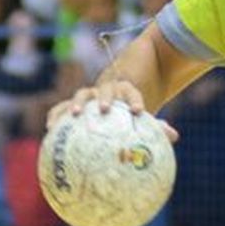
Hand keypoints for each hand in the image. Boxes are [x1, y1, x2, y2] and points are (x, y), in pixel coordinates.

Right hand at [46, 77, 178, 142]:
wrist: (117, 89)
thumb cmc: (133, 110)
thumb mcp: (145, 116)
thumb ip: (158, 125)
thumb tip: (174, 136)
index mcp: (126, 89)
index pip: (131, 91)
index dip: (134, 99)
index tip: (137, 111)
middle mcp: (107, 89)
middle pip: (105, 89)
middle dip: (104, 98)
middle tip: (104, 109)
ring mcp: (90, 94)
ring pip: (83, 94)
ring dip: (77, 103)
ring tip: (72, 115)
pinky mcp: (76, 103)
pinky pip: (65, 106)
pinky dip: (58, 114)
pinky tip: (50, 131)